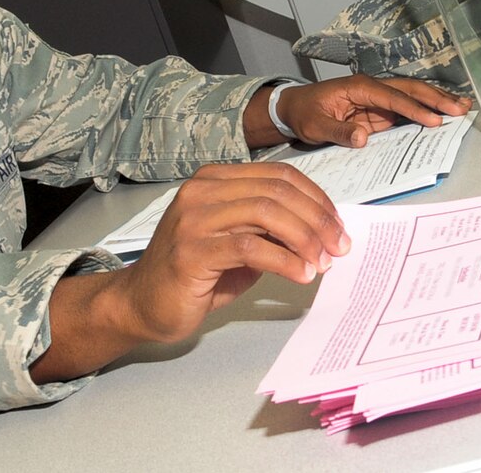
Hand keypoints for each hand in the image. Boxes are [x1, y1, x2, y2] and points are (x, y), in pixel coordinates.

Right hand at [125, 162, 348, 342]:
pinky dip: (284, 261)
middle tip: (338, 247)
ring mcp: (193, 218)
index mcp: (215, 179)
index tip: (338, 226)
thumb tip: (321, 231)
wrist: (142, 304)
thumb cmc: (193, 274)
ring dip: (305, 238)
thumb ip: (271, 229)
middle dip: (317, 219)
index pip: (278, 176)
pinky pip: (249, 247)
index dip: (315, 199)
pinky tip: (301, 274)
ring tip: (322, 262)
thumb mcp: (240, 243)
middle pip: (277, 191)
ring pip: (266, 212)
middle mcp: (202, 191)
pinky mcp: (191, 250)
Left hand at [245, 75, 471, 148]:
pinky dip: (425, 111)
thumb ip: (338, 131)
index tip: (433, 120)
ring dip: (436, 101)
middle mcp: (372, 89)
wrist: (293, 108)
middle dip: (435, 99)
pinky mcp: (379, 111)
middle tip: (459, 109)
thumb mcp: (315, 124)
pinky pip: (406, 110)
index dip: (413, 108)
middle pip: (409, 90)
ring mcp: (377, 99)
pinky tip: (442, 116)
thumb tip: (363, 138)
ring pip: (412, 96)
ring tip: (462, 107)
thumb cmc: (303, 113)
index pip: (391, 97)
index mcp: (358, 87)